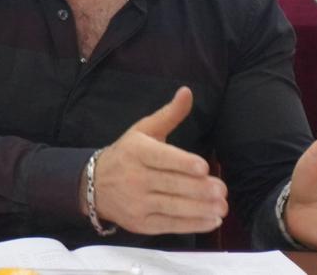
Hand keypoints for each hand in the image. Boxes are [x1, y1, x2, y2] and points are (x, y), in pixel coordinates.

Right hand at [92, 86, 227, 233]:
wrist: (94, 185)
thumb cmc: (127, 154)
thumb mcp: (144, 130)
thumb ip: (170, 114)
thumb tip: (187, 91)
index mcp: (137, 151)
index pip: (161, 158)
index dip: (182, 163)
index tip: (203, 167)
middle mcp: (134, 178)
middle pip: (170, 184)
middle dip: (198, 189)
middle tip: (222, 190)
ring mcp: (137, 203)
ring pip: (172, 207)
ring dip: (199, 209)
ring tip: (222, 207)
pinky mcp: (141, 224)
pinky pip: (169, 225)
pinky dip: (192, 225)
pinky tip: (211, 220)